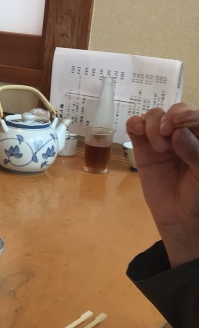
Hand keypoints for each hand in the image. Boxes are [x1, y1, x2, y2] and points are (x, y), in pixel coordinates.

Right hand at [126, 103, 198, 265]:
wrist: (179, 217)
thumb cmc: (198, 196)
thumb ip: (194, 152)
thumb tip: (177, 132)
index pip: (195, 116)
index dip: (187, 116)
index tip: (177, 129)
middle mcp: (182, 134)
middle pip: (174, 110)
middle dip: (169, 119)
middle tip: (166, 137)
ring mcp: (160, 140)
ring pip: (154, 115)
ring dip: (153, 124)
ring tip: (157, 147)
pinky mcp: (141, 147)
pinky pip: (135, 126)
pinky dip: (134, 123)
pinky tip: (138, 133)